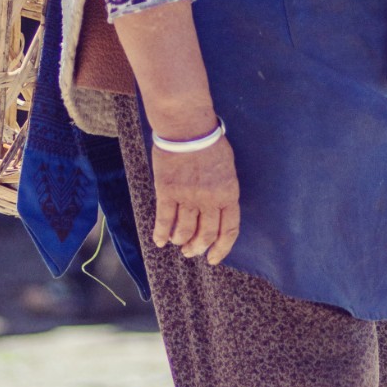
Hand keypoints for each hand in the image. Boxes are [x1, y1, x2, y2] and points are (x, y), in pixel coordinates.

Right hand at [151, 131, 240, 263]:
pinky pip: (164, 220)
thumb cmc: (209, 143)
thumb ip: (223, 191)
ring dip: (180, 241)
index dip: (221, 248)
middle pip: (205, 235)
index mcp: (228, 194)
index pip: (228, 230)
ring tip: (177, 243)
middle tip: (190, 252)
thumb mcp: (227, 169)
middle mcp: (210, 200)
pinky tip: (158, 240)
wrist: (187, 127)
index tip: (213, 258)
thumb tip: (218, 210)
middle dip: (197, 248)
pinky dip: (161, 233)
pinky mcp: (168, 192)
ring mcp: (188, 197)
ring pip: (184, 231)